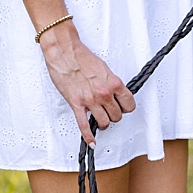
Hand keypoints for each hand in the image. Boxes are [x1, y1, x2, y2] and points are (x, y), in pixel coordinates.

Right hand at [39, 26, 134, 145]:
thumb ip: (110, 82)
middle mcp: (103, 93)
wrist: (63, 51)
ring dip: (103, 123)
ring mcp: (90, 100)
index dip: (126, 107)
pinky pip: (84, 125)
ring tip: (100, 119)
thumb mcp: (103, 68)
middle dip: (113, 114)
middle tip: (109, 111)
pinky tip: (91, 141)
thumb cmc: (81, 56)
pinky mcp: (76, 104)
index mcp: (113, 83)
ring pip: (104, 122)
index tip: (123, 107)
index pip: (129, 104)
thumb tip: (113, 92)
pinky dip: (88, 136)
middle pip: (117, 115)